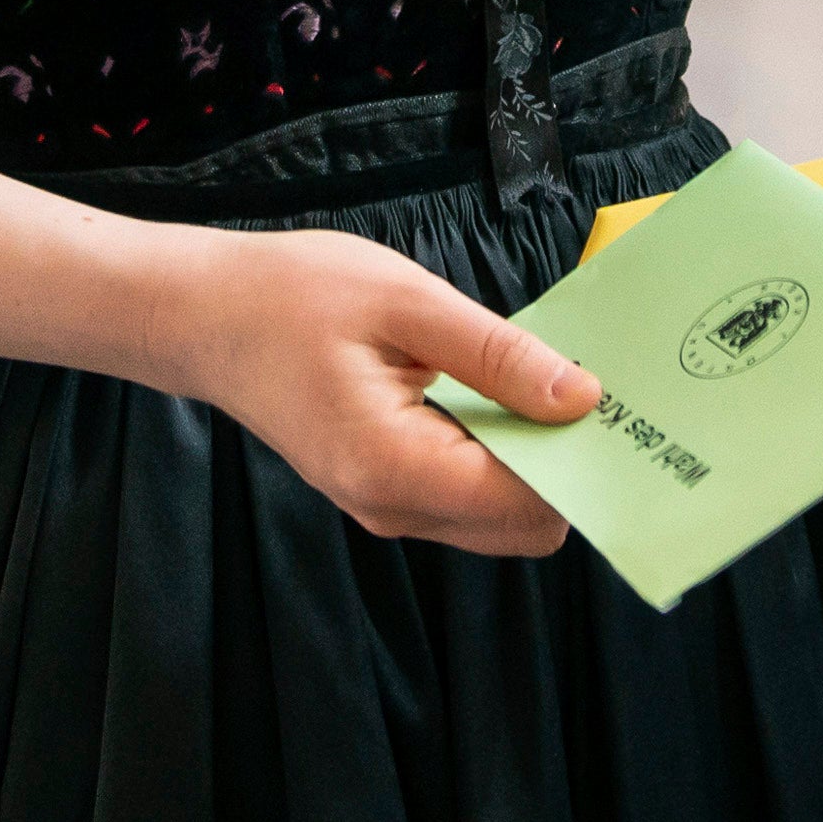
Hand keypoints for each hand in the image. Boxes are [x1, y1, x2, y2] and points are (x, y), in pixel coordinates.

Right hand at [145, 226, 599, 554]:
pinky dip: (499, 453)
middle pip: (525, 525)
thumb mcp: (406, 302)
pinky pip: (467, 492)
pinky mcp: (383, 489)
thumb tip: (583, 398)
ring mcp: (386, 506)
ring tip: (547, 379)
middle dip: (568, 466)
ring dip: (535, 459)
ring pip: (500, 516)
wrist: (203, 316)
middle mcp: (393, 508)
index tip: (619, 406)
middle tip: (589, 385)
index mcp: (395, 466)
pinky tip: (503, 390)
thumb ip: (499, 355)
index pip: (528, 503)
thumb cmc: (292, 295)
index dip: (582, 461)